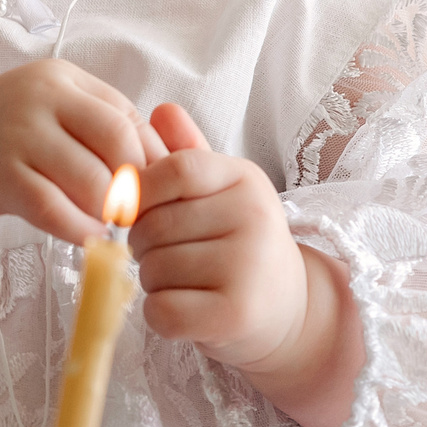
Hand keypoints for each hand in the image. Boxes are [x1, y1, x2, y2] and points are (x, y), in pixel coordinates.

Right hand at [0, 59, 161, 245]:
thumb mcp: (48, 115)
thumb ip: (96, 131)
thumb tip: (161, 168)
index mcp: (64, 80)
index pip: (129, 117)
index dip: (150, 161)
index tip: (151, 193)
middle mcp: (42, 96)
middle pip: (118, 140)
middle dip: (134, 185)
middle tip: (132, 214)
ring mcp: (16, 132)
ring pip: (90, 178)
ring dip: (107, 213)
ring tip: (105, 227)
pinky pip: (53, 208)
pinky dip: (76, 228)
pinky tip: (80, 236)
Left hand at [130, 104, 361, 426]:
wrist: (289, 310)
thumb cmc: (240, 244)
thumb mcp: (221, 192)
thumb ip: (187, 152)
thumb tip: (160, 110)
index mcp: (245, 179)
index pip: (175, 170)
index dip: (141, 192)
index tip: (137, 211)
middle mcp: (253, 218)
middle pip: (153, 226)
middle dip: (142, 246)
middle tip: (169, 256)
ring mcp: (248, 268)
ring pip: (153, 271)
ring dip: (152, 283)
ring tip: (184, 283)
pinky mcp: (236, 315)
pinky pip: (162, 311)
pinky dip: (160, 316)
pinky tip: (185, 310)